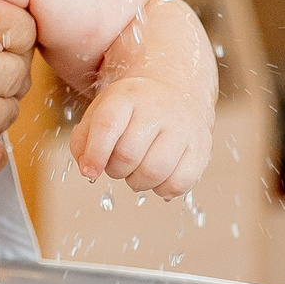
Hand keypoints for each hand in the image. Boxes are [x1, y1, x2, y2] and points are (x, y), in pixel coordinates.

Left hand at [70, 76, 212, 198]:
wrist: (173, 93)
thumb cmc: (129, 111)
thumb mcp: (100, 113)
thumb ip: (83, 141)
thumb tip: (89, 170)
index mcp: (127, 96)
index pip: (107, 125)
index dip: (95, 154)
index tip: (89, 172)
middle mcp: (158, 108)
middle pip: (129, 154)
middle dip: (115, 170)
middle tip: (117, 165)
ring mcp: (184, 127)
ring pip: (155, 171)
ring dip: (137, 182)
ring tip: (136, 172)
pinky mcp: (201, 147)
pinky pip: (180, 183)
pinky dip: (162, 189)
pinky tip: (157, 178)